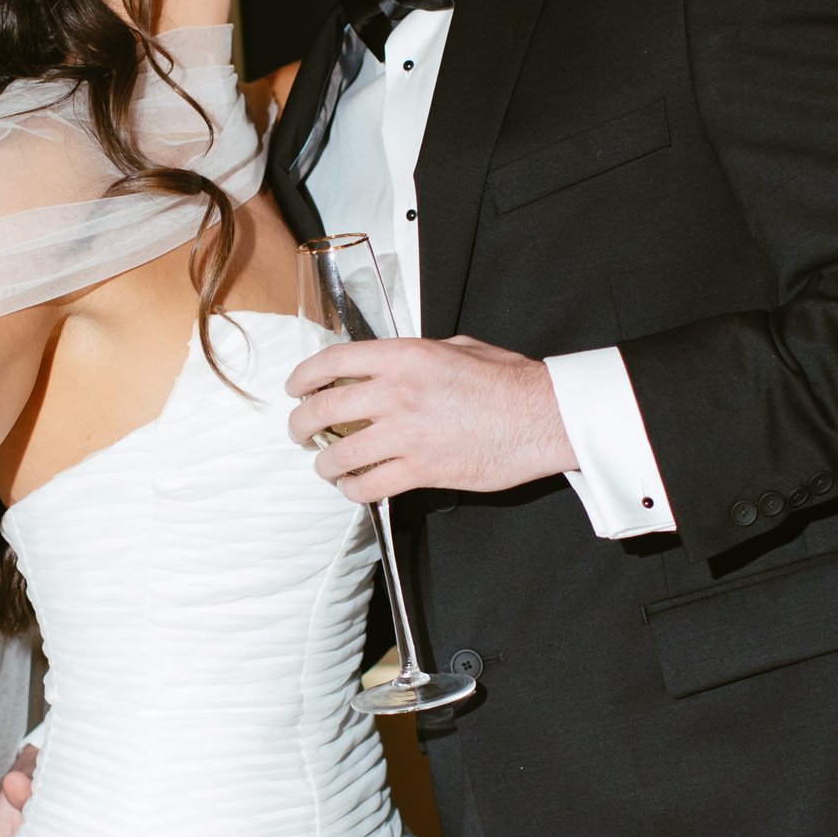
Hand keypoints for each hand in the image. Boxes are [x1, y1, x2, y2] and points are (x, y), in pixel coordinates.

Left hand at [284, 335, 576, 500]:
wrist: (542, 417)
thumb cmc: (508, 381)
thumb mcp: (459, 347)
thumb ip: (419, 354)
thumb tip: (394, 363)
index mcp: (404, 356)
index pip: (332, 361)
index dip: (304, 376)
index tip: (295, 388)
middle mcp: (396, 392)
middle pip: (324, 410)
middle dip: (301, 424)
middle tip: (299, 432)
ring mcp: (406, 434)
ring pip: (339, 454)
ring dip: (324, 463)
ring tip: (325, 465)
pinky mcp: (420, 470)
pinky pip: (368, 485)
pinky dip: (353, 489)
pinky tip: (354, 487)